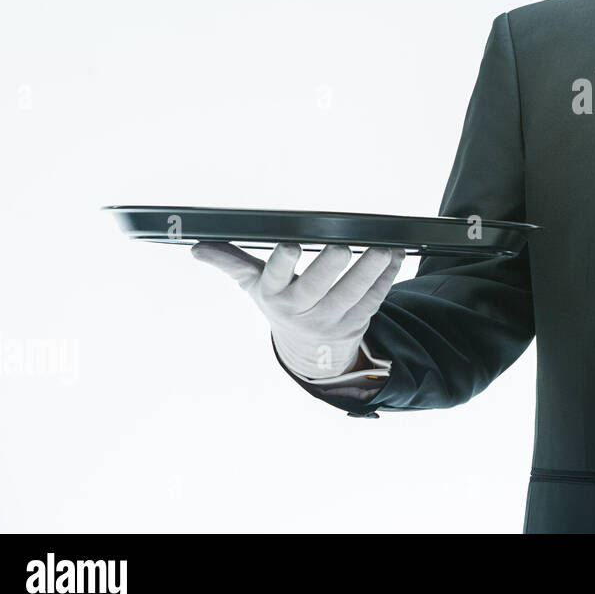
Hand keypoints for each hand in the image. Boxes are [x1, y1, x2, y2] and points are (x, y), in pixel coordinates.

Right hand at [190, 241, 404, 378]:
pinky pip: (375, 298)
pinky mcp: (358, 320)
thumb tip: (198, 248)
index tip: (290, 245)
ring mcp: (332, 318)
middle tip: (342, 246)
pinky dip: (388, 277)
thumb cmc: (281, 302)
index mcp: (274, 296)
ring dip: (369, 272)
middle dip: (330, 268)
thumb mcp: (255, 285)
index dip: (282, 264)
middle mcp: (301, 310)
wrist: (309, 348)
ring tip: (382, 249)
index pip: (275, 279)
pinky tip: (396, 256)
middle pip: (317, 290)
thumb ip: (231, 263)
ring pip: (352, 295)